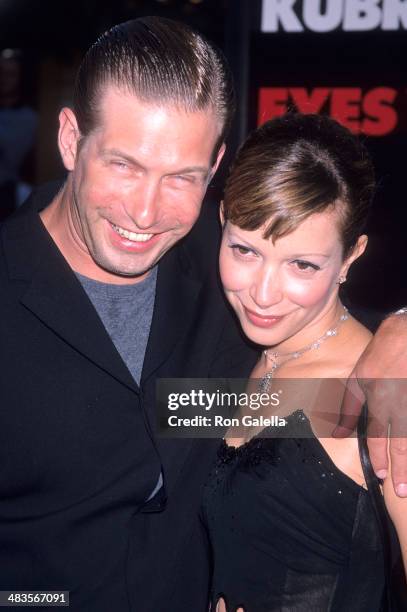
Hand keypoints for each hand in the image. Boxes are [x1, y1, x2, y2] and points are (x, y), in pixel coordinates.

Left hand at [333, 313, 406, 496]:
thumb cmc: (382, 353)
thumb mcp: (359, 376)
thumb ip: (350, 406)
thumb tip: (339, 431)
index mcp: (378, 401)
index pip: (378, 437)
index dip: (381, 458)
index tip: (384, 477)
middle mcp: (398, 405)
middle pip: (401, 443)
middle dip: (402, 469)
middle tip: (403, 491)